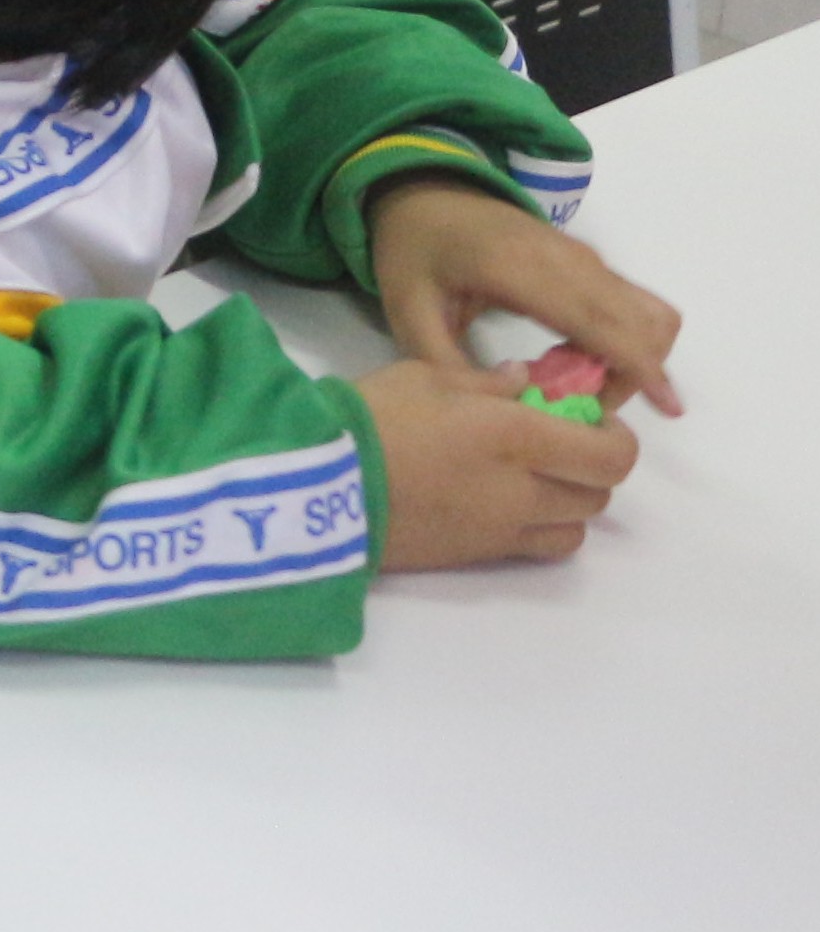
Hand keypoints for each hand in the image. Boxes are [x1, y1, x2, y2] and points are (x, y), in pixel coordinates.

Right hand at [359, 358, 639, 568]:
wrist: (315, 486)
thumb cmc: (368, 418)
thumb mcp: (425, 375)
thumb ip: (488, 382)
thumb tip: (526, 384)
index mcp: (517, 437)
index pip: (610, 456)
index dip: (615, 439)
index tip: (589, 420)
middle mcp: (524, 490)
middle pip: (598, 494)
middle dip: (589, 468)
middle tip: (557, 445)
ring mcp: (502, 530)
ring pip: (575, 529)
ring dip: (568, 503)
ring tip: (532, 481)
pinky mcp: (476, 556)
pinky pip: (534, 548)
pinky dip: (537, 529)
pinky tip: (501, 505)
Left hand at [368, 177, 682, 414]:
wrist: (424, 192)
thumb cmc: (413, 251)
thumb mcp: (408, 312)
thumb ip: (445, 365)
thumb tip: (494, 413)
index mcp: (521, 269)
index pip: (599, 321)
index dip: (638, 363)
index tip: (667, 406)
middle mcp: (569, 259)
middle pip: (641, 320)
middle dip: (634, 373)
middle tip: (583, 407)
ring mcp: (583, 256)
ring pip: (646, 310)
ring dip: (635, 355)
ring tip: (578, 384)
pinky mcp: (587, 259)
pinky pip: (630, 302)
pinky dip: (626, 337)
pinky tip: (576, 360)